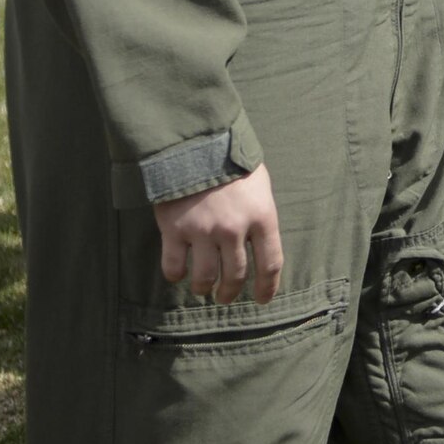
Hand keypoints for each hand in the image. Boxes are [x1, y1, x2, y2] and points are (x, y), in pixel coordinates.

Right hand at [153, 163, 283, 304]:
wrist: (196, 143)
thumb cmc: (232, 163)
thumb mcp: (260, 186)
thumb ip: (260, 216)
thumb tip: (260, 245)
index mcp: (262, 216)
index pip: (270, 263)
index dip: (268, 287)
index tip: (262, 299)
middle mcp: (234, 229)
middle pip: (235, 276)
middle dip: (230, 293)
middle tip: (225, 297)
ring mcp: (203, 231)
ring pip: (204, 278)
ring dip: (203, 289)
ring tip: (202, 288)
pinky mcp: (174, 229)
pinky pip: (173, 267)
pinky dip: (175, 275)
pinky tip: (178, 273)